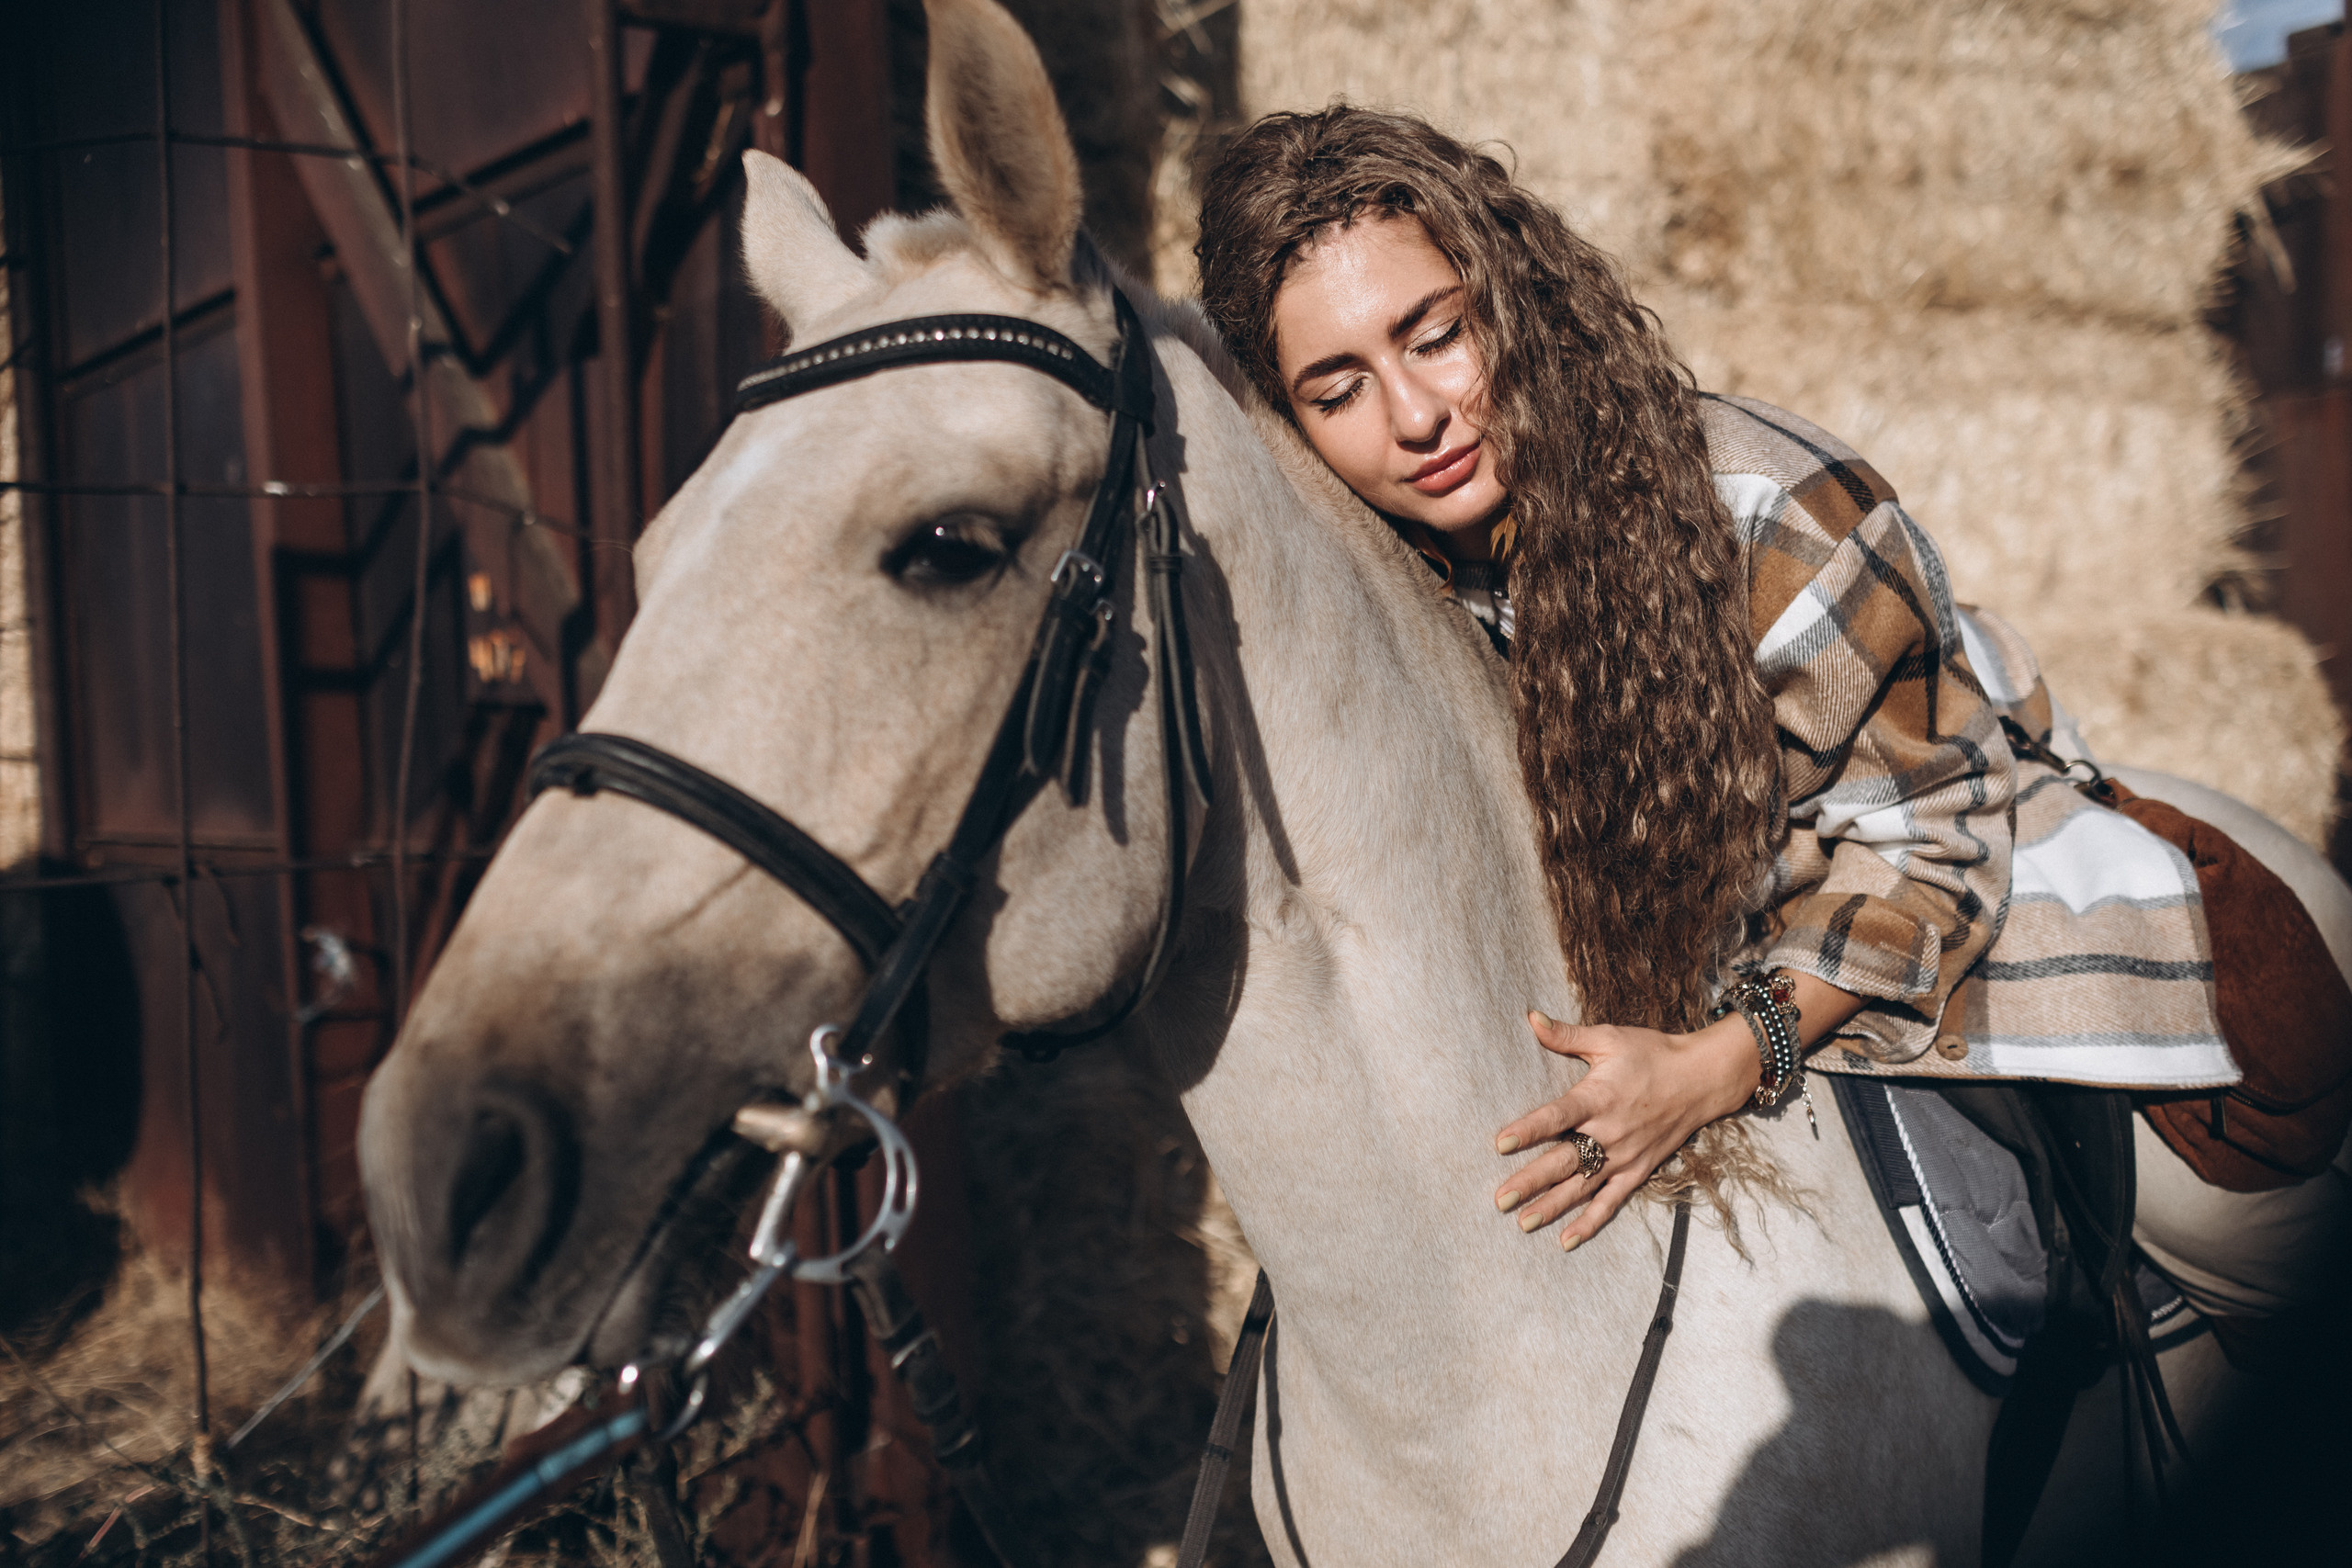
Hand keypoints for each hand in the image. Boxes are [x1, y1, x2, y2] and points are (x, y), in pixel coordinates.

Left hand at [1492, 1009, 1760, 1249]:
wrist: (1701, 1079)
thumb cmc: (1651, 1054)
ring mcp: (1625, 1156)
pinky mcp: (1638, 1171)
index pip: (1556, 1117)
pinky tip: (1565, 1240)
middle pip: (1563, 1161)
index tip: (1499, 1143)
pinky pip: (1611, 1201)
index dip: (1528, 1130)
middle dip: (1530, 1181)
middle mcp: (1609, 1132)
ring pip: (1582, 1187)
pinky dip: (1590, 1222)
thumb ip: (1566, 1035)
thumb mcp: (1609, 1039)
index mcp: (1598, 1097)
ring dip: (1552, 1206)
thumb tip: (1530, 1017)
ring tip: (1522, 1223)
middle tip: (1499, 1200)